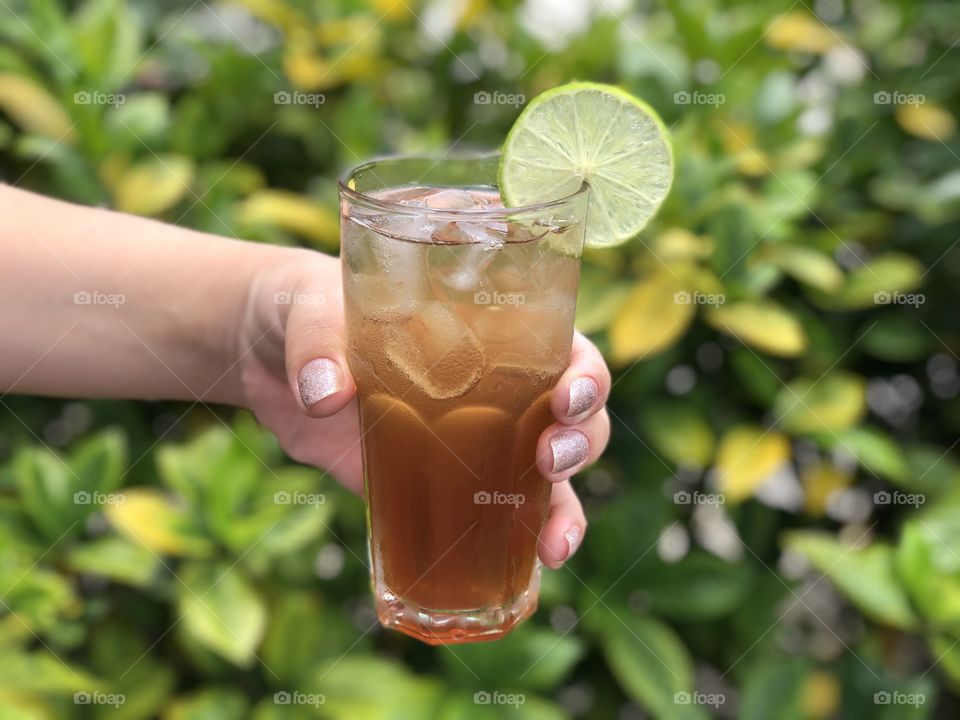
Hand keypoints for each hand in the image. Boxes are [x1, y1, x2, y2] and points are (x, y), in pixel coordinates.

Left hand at [235, 249, 609, 567]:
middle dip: (580, 442)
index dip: (584, 374)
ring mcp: (471, 440)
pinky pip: (492, 519)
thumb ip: (318, 343)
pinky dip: (516, 547)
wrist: (271, 357)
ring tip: (553, 545)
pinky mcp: (436, 483)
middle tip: (549, 459)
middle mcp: (496, 386)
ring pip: (547, 476)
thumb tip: (326, 396)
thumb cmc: (309, 308)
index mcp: (487, 329)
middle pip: (572, 417)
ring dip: (563, 509)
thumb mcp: (311, 307)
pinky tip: (528, 573)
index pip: (563, 347)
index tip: (566, 396)